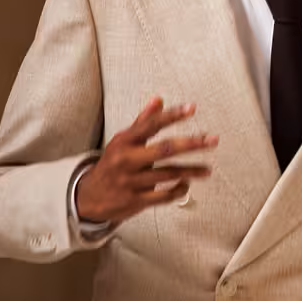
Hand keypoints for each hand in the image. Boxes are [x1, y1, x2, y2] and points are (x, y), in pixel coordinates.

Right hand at [74, 99, 215, 225]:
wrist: (89, 197)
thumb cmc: (112, 164)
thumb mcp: (123, 141)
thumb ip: (142, 122)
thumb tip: (159, 100)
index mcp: (124, 141)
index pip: (151, 124)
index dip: (173, 115)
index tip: (192, 108)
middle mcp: (127, 159)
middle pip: (164, 149)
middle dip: (191, 144)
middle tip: (212, 140)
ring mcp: (131, 181)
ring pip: (168, 174)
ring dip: (191, 171)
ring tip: (208, 169)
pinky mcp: (136, 200)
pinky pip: (164, 196)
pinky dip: (179, 190)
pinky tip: (187, 184)